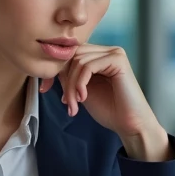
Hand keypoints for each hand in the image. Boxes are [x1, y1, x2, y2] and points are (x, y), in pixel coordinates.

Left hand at [40, 44, 170, 160]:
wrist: (130, 124)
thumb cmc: (109, 109)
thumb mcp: (80, 90)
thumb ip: (69, 76)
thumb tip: (50, 67)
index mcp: (99, 56)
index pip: (69, 54)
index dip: (54, 70)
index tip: (43, 89)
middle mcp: (107, 50)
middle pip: (72, 56)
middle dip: (64, 81)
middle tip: (67, 103)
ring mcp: (114, 53)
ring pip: (78, 62)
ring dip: (71, 86)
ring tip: (74, 105)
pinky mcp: (118, 60)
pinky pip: (88, 66)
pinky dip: (80, 83)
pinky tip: (83, 98)